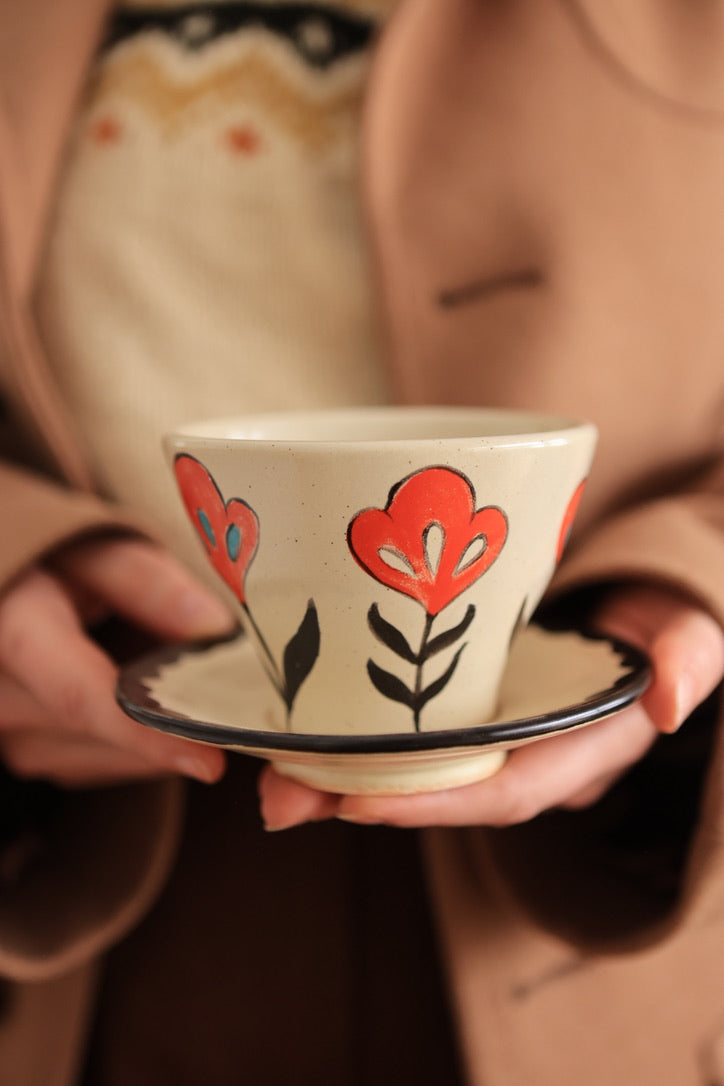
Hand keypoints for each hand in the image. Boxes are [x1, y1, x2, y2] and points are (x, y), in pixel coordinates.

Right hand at [0, 535, 234, 787]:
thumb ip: (148, 583)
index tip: (210, 761)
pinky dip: (128, 742)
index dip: (146, 732)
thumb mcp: (93, 548)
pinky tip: (146, 705)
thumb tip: (216, 628)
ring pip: (98, 757)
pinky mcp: (21, 747)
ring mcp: (5, 726)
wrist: (8, 581)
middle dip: (170, 725)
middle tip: (235, 702)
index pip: (77, 694)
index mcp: (10, 626)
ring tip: (184, 690)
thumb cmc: (50, 554)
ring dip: (151, 737)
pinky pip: (88, 763)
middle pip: (99, 732)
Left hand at [258, 584, 723, 829]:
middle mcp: (530, 757)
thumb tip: (669, 700)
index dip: (433, 802)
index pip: (505, 791)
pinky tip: (298, 721)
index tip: (355, 802)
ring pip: (412, 767)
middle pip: (440, 793)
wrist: (644, 607)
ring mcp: (494, 734)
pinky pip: (407, 730)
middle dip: (358, 801)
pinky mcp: (465, 705)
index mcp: (581, 751)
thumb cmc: (664, 620)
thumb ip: (689, 654)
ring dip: (338, 774)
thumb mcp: (688, 629)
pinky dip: (353, 733)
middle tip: (277, 797)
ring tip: (265, 769)